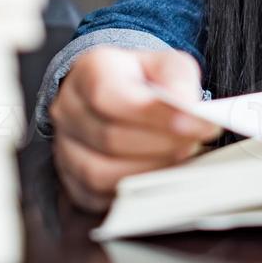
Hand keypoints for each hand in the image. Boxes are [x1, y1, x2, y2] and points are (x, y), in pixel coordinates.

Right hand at [50, 45, 221, 211]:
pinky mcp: (74, 182)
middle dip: (161, 144)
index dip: (152, 114)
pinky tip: (163, 177)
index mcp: (89, 72)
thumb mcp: (166, 65)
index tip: (195, 122)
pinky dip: (135, 191)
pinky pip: (100, 196)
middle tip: (196, 141)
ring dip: (150, 170)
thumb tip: (187, 105)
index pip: (108, 95)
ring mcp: (65, 148)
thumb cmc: (145, 82)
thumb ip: (178, 79)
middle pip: (109, 137)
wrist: (124, 98)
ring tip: (182, 158)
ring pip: (100, 173)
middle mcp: (68, 110)